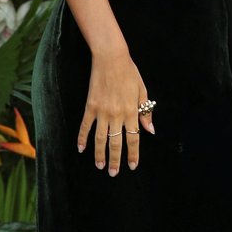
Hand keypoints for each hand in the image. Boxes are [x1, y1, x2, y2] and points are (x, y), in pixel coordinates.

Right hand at [77, 51, 154, 173]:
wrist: (111, 58)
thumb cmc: (129, 73)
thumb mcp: (142, 91)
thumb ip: (146, 112)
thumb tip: (150, 130)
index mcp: (132, 111)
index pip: (133, 138)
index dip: (133, 154)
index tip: (132, 165)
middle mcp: (117, 115)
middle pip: (116, 142)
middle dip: (115, 160)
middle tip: (113, 173)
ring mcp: (102, 111)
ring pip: (100, 138)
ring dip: (99, 154)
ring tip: (99, 165)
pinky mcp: (90, 106)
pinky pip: (85, 126)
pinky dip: (82, 138)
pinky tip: (81, 148)